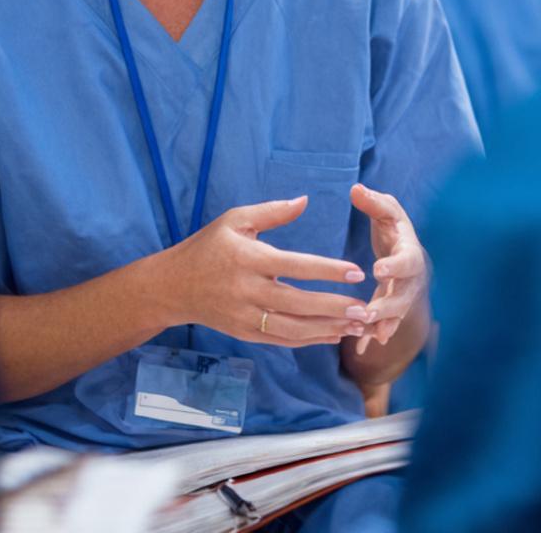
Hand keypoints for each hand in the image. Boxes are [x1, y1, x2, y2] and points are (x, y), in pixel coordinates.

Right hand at [165, 197, 378, 347]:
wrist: (174, 286)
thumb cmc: (209, 245)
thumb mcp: (235, 219)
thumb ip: (272, 212)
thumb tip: (305, 200)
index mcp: (249, 258)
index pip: (295, 266)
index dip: (328, 270)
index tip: (357, 271)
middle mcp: (248, 291)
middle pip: (299, 303)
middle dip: (334, 307)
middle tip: (365, 308)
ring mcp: (246, 316)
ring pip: (294, 328)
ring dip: (328, 329)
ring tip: (357, 326)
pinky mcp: (245, 334)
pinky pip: (282, 340)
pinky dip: (309, 340)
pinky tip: (332, 334)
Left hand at [348, 184, 427, 354]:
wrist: (404, 246)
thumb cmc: (393, 224)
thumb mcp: (387, 209)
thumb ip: (373, 201)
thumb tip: (355, 189)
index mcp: (410, 252)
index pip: (407, 260)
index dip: (395, 266)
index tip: (378, 269)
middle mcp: (411, 278)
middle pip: (404, 296)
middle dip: (388, 306)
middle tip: (369, 313)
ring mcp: (404, 295)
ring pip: (396, 314)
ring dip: (382, 326)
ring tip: (368, 336)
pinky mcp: (393, 307)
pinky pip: (387, 324)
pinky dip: (375, 335)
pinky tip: (361, 349)